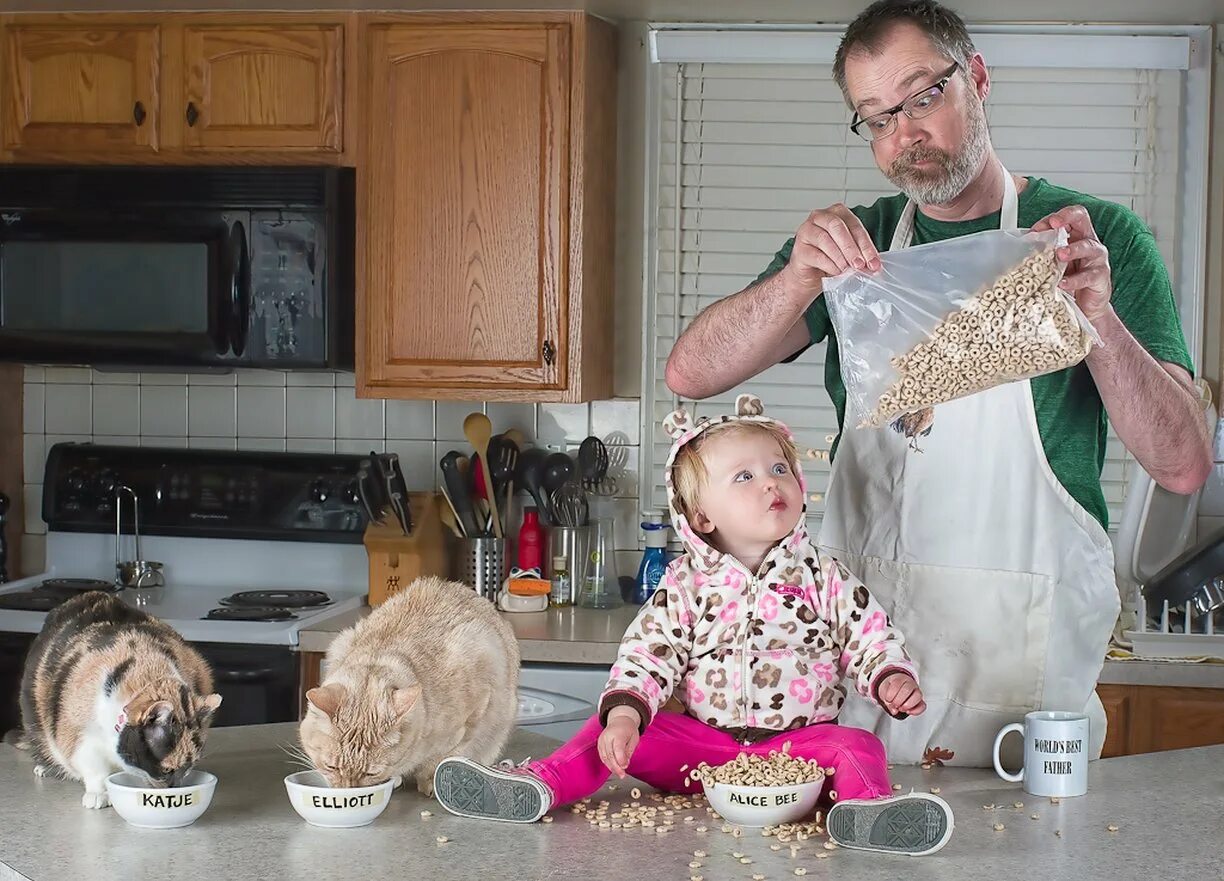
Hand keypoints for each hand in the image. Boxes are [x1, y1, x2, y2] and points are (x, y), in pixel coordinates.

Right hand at [598, 712, 640, 777]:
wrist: (620, 719)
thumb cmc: (628, 729)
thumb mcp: (634, 738)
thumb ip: (629, 751)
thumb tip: (624, 764)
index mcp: (618, 733)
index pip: (617, 748)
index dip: (621, 759)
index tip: (625, 766)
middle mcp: (608, 736)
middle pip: (609, 754)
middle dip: (616, 767)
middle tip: (622, 775)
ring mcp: (602, 740)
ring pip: (604, 757)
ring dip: (611, 767)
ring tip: (619, 773)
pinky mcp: (599, 744)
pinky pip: (602, 756)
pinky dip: (607, 763)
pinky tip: (613, 768)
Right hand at [781, 203, 880, 296]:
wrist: (808, 276)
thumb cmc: (829, 260)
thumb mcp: (849, 253)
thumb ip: (860, 253)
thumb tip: (874, 264)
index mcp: (836, 213)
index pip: (854, 225)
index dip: (865, 244)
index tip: (874, 262)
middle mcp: (819, 217)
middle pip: (837, 227)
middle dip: (851, 247)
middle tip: (860, 264)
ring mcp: (806, 231)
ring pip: (825, 239)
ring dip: (840, 257)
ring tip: (848, 270)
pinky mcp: (799, 249)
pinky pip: (816, 255)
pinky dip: (829, 265)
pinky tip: (836, 272)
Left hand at [877, 672, 925, 716]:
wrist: (895, 685)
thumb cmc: (890, 687)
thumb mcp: (884, 691)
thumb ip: (886, 700)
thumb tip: (894, 711)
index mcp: (899, 679)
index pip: (897, 683)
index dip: (891, 694)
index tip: (887, 699)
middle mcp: (910, 684)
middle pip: (907, 689)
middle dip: (899, 700)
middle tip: (894, 704)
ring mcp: (916, 691)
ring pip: (918, 696)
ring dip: (908, 705)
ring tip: (901, 708)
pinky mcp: (920, 701)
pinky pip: (923, 705)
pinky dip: (916, 711)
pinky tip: (908, 712)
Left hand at [1031, 205, 1112, 321]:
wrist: (1086, 305)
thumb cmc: (1069, 279)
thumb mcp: (1054, 263)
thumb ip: (1043, 251)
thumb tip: (1023, 244)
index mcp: (1077, 236)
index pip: (1069, 216)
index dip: (1055, 217)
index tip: (1037, 228)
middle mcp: (1089, 243)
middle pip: (1082, 220)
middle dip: (1068, 217)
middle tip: (1054, 224)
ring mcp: (1096, 259)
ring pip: (1088, 247)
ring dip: (1072, 249)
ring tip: (1059, 254)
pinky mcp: (1100, 277)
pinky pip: (1088, 276)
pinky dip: (1073, 280)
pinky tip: (1061, 283)